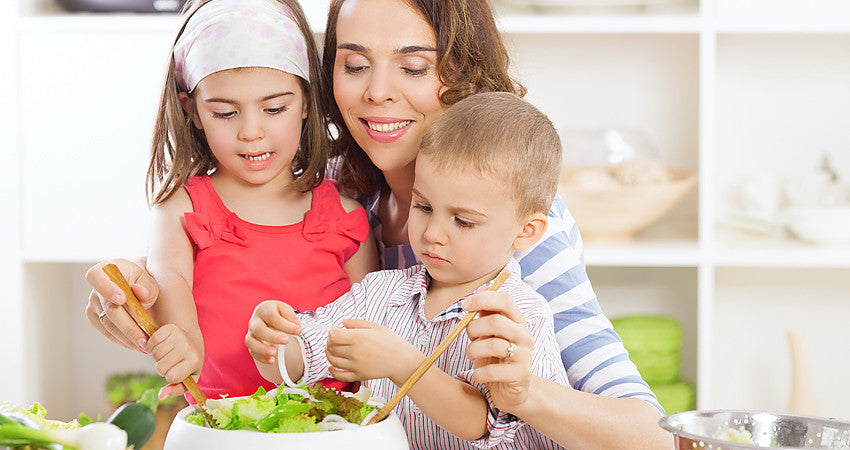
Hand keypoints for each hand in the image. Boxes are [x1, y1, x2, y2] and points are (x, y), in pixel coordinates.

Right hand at [84, 258, 158, 352]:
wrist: (140, 285)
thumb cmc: (143, 279)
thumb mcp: (148, 277)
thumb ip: (146, 284)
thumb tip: (141, 293)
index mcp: (105, 270)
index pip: (97, 277)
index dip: (108, 288)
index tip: (122, 299)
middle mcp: (96, 288)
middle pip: (109, 309)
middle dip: (128, 326)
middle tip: (144, 339)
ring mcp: (94, 305)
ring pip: (109, 325)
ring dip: (128, 338)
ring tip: (145, 346)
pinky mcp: (97, 319)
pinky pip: (108, 332)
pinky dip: (123, 340)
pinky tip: (137, 345)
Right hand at [146, 323, 201, 398]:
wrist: (192, 340)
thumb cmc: (189, 363)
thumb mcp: (188, 378)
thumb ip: (175, 389)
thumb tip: (161, 395)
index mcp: (195, 361)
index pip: (172, 377)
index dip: (170, 376)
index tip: (176, 371)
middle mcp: (188, 347)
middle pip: (161, 367)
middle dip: (163, 367)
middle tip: (171, 361)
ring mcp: (179, 335)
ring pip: (155, 354)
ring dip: (157, 356)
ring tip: (167, 353)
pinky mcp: (170, 328)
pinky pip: (151, 341)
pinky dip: (152, 345)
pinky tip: (162, 345)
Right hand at [245, 300, 301, 364]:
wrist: (267, 316)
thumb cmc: (278, 313)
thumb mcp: (285, 310)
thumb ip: (290, 316)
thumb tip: (296, 326)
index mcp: (264, 309)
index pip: (273, 318)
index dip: (286, 325)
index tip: (299, 331)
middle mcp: (254, 320)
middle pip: (258, 329)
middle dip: (272, 337)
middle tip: (286, 341)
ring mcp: (250, 332)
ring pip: (250, 341)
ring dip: (262, 349)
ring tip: (274, 353)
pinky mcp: (251, 343)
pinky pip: (252, 351)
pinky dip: (261, 357)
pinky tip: (272, 360)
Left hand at [325, 319, 421, 383]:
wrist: (401, 360)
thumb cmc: (391, 341)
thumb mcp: (375, 327)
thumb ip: (357, 323)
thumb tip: (343, 322)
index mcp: (359, 337)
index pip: (334, 335)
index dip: (331, 332)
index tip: (335, 330)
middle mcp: (355, 352)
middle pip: (332, 347)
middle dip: (329, 341)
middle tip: (334, 339)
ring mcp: (356, 365)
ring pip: (333, 360)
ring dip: (329, 354)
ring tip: (332, 350)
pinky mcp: (359, 375)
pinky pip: (340, 375)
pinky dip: (332, 371)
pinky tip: (332, 366)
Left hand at [463, 291, 533, 413]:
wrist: (514, 391)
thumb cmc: (497, 359)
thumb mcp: (490, 334)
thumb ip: (485, 315)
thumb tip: (476, 293)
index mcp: (518, 321)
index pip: (505, 300)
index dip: (483, 299)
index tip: (464, 304)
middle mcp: (525, 336)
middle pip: (496, 322)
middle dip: (474, 328)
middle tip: (469, 338)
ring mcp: (525, 356)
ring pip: (493, 345)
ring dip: (474, 351)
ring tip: (472, 356)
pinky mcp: (520, 376)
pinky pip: (492, 371)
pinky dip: (479, 373)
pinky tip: (479, 375)